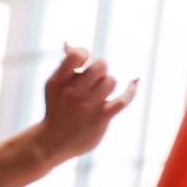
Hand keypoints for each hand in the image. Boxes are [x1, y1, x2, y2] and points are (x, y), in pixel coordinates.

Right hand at [35, 43, 136, 162]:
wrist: (52, 143)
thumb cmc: (56, 109)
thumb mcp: (53, 86)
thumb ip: (63, 65)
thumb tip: (69, 44)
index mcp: (59, 81)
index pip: (77, 54)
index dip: (84, 54)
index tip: (83, 64)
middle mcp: (72, 92)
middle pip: (100, 66)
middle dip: (100, 69)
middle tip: (95, 79)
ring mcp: (87, 106)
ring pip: (110, 81)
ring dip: (108, 84)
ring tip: (100, 92)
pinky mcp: (100, 118)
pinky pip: (123, 100)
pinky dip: (131, 90)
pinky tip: (133, 83)